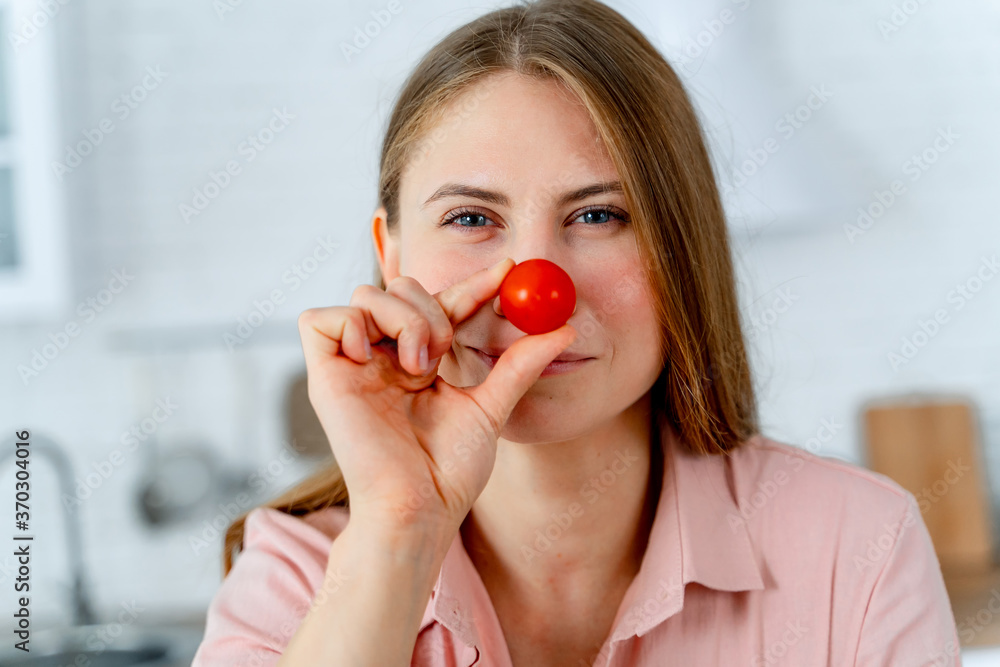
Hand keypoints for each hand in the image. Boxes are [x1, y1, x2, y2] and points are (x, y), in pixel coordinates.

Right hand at [296, 257, 576, 535]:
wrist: (419, 510)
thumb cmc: (447, 473)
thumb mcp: (491, 408)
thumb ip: (519, 366)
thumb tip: (563, 330)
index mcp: (419, 363)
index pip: (443, 304)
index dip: (472, 284)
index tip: (508, 271)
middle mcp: (384, 358)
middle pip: (399, 287)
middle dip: (431, 308)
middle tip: (444, 353)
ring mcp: (353, 365)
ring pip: (366, 295)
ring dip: (401, 319)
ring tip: (418, 367)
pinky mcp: (324, 376)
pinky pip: (319, 319)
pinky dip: (351, 326)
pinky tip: (378, 361)